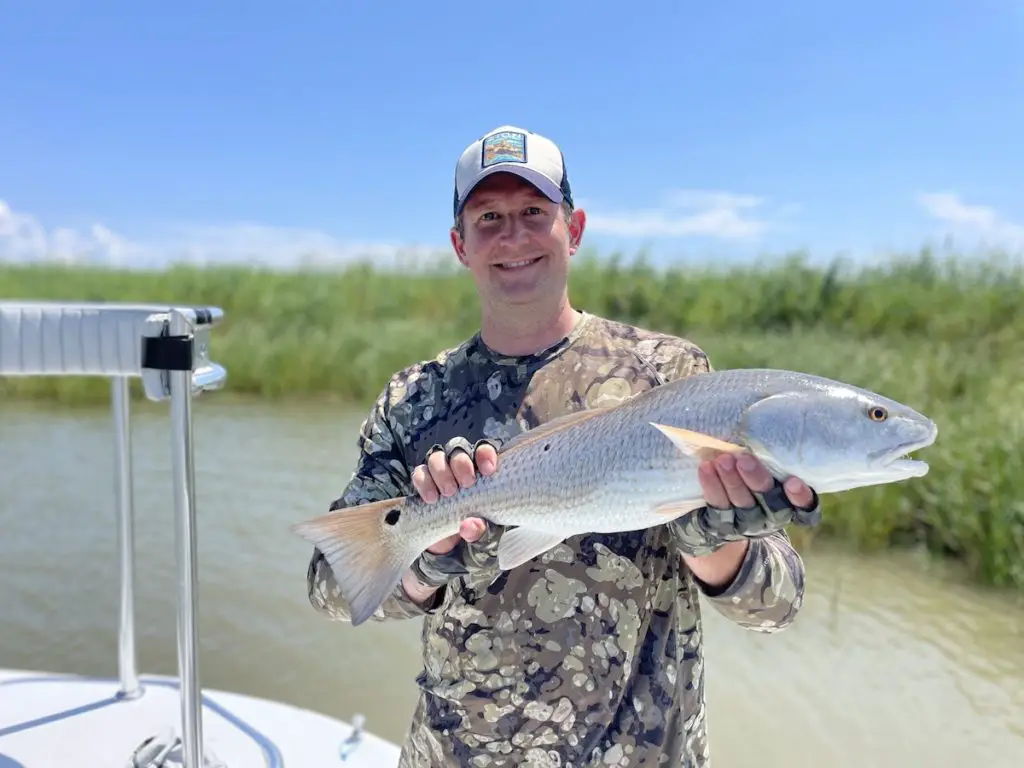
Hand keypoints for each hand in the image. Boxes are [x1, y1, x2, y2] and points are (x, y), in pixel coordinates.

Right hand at [411, 437, 498, 554]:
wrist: (450, 543)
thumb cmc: (475, 527)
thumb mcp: (484, 534)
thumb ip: (480, 530)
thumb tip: (469, 526)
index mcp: (481, 469)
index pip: (483, 449)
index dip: (484, 453)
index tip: (488, 470)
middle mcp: (459, 464)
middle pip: (458, 449)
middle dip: (461, 463)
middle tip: (467, 483)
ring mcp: (439, 471)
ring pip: (436, 456)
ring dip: (442, 471)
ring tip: (448, 493)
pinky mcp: (422, 482)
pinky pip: (419, 473)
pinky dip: (424, 483)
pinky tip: (432, 499)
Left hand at [699, 453, 813, 512]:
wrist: (728, 513)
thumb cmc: (756, 476)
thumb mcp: (771, 466)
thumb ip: (773, 450)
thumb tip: (771, 406)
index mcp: (790, 503)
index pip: (805, 506)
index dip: (800, 497)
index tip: (793, 482)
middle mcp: (772, 514)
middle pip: (768, 499)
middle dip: (755, 478)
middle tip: (743, 459)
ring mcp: (747, 520)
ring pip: (740, 502)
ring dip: (730, 480)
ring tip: (722, 460)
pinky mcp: (723, 522)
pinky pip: (717, 505)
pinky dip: (711, 487)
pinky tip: (706, 468)